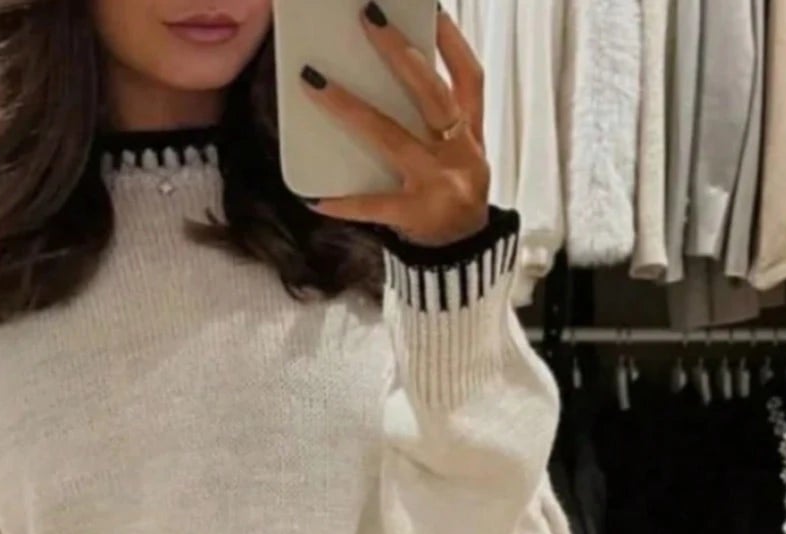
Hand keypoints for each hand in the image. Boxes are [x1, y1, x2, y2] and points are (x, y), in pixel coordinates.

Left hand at [302, 6, 489, 248]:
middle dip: (400, 53)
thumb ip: (438, 118)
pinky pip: (374, 205)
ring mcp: (438, 184)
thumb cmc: (451, 193)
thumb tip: (392, 69)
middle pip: (430, 94)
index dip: (451, 43)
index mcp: (471, 133)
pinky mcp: (416, 216)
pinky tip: (315, 196)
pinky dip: (344, 201)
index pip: (468, 78)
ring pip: (391, 137)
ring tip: (315, 83)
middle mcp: (459, 152)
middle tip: (367, 17)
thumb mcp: (458, 152)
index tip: (432, 10)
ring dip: (351, 108)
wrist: (463, 257)